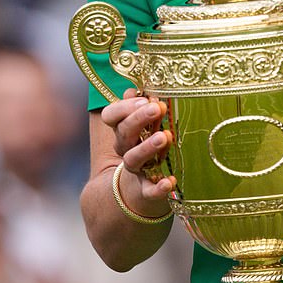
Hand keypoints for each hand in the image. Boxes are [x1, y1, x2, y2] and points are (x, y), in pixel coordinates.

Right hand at [100, 88, 175, 204]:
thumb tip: (136, 90)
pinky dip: (158, 188)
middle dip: (139, 119)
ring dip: (147, 147)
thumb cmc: (145, 148)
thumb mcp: (144, 125)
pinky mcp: (145, 191)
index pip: (111, 115)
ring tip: (164, 136)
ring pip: (133, 158)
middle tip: (157, 108)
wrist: (137, 192)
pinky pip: (149, 190)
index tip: (145, 99)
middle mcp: (125, 149)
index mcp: (123, 130)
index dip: (124, 107)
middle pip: (124, 132)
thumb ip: (141, 107)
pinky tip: (170, 181)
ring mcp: (135, 170)